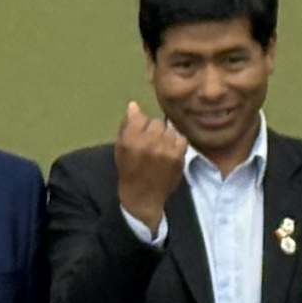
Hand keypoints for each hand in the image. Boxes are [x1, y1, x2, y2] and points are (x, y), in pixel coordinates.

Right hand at [111, 102, 190, 231]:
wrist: (143, 197)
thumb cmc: (129, 171)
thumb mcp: (120, 148)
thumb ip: (127, 125)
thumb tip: (134, 105)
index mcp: (130, 140)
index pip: (139, 116)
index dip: (140, 124)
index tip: (140, 134)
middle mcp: (148, 142)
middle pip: (156, 122)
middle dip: (154, 131)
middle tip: (151, 144)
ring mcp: (165, 149)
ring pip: (169, 130)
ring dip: (166, 137)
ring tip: (161, 150)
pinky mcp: (178, 156)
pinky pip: (180, 138)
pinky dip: (176, 144)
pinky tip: (169, 153)